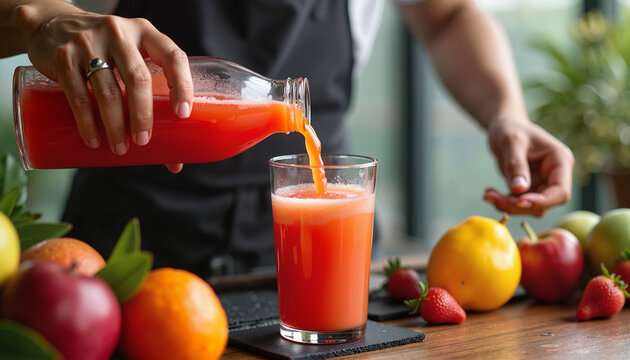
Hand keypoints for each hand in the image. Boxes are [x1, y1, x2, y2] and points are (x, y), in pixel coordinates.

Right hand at [25, 5, 192, 160]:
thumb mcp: (130, 59)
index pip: (173, 56)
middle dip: (142, 115)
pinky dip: (87, 122)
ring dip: (115, 125)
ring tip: (120, 147)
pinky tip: (94, 139)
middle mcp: (119, 33)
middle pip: (138, 78)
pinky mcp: (63, 57)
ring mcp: (88, 43)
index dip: (182, 85)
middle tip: (143, 141)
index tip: (182, 114)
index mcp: (145, 33)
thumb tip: (174, 161)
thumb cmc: (105, 51)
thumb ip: (151, 99)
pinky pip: (78, 95)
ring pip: (108, 91)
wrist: (51, 26)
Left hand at [483, 118, 573, 216]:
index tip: (518, 201)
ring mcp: (543, 183)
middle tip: (492, 197)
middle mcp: (555, 175)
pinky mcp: (529, 189)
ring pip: (530, 207)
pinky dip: (504, 203)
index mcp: (560, 161)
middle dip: (519, 205)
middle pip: (544, 203)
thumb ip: (516, 165)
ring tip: (488, 194)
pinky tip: (490, 193)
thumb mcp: (511, 142)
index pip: (560, 192)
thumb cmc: (510, 128)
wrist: (504, 127)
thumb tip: (519, 190)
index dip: (541, 201)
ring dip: (509, 206)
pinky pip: (519, 204)